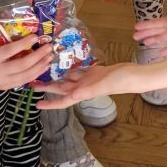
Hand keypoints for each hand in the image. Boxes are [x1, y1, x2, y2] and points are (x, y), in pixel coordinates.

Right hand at [0, 35, 52, 90]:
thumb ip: (3, 36)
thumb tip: (21, 28)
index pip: (10, 50)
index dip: (24, 43)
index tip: (36, 36)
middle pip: (22, 65)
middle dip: (37, 56)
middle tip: (48, 48)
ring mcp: (3, 82)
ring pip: (25, 76)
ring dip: (40, 66)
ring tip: (49, 57)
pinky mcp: (6, 87)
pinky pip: (24, 81)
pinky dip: (35, 74)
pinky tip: (43, 67)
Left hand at [36, 59, 166, 107]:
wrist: (133, 75)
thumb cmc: (120, 81)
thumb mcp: (103, 84)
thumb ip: (88, 90)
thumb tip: (72, 96)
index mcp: (83, 92)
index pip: (63, 101)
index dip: (50, 104)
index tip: (36, 104)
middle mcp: (83, 88)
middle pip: (61, 89)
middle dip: (48, 87)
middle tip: (33, 83)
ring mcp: (88, 80)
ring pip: (68, 79)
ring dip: (56, 77)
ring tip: (43, 71)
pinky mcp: (94, 72)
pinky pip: (78, 71)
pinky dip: (70, 68)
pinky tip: (63, 62)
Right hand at [134, 7, 166, 54]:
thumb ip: (165, 35)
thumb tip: (154, 40)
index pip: (154, 24)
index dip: (144, 26)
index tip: (135, 27)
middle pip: (156, 32)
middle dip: (146, 34)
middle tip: (134, 36)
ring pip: (163, 40)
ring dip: (154, 42)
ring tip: (144, 44)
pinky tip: (160, 54)